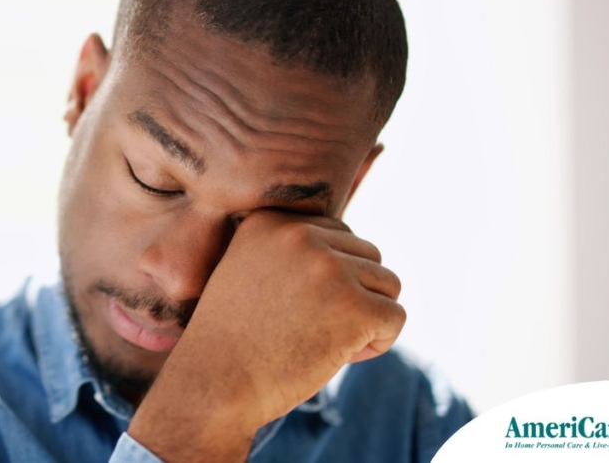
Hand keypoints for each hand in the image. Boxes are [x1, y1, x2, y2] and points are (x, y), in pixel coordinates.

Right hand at [128, 209, 404, 460]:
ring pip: (387, 283)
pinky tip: (341, 357)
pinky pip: (395, 318)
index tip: (298, 308)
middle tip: (314, 330)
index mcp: (270, 221)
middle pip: (367, 254)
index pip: (337, 235)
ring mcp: (329, 268)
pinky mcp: (354, 306)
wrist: (213, 386)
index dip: (329, 278)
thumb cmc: (231, 341)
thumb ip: (289, 252)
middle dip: (353, 295)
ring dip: (367, 317)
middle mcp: (300, 234)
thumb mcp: (248, 273)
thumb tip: (351, 248)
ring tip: (326, 342)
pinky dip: (378, 342)